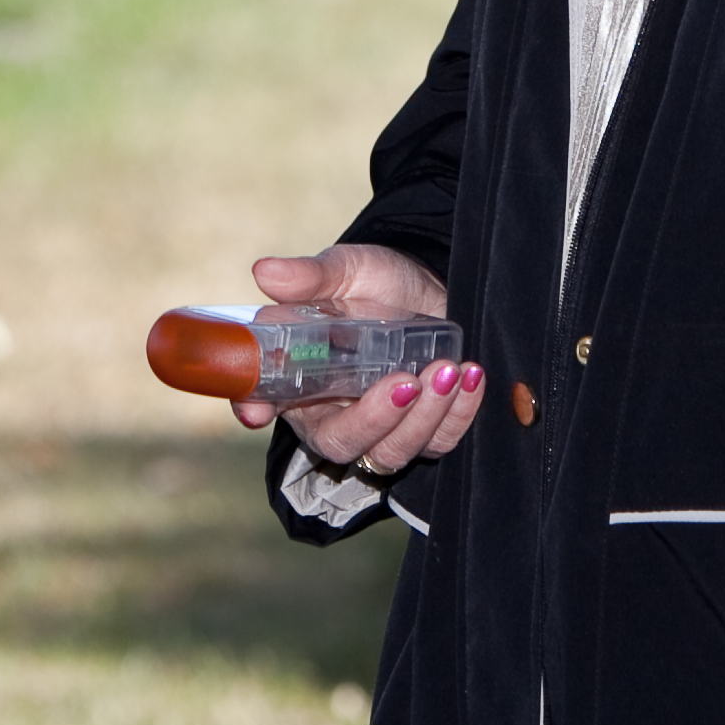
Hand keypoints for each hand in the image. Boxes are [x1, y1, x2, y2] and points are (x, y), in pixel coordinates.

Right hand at [230, 243, 486, 475]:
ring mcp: (383, 430)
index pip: (260, 403)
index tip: (259, 410)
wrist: (432, 290)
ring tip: (447, 369)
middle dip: (375, 420)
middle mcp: (334, 413)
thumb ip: (310, 277)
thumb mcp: (346, 272)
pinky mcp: (426, 433)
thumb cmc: (376, 285)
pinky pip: (441, 442)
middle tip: (405, 381)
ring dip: (424, 417)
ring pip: (393, 452)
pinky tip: (470, 376)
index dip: (254, 409)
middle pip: (341, 444)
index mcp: (298, 376)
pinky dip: (459, 414)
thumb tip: (264, 272)